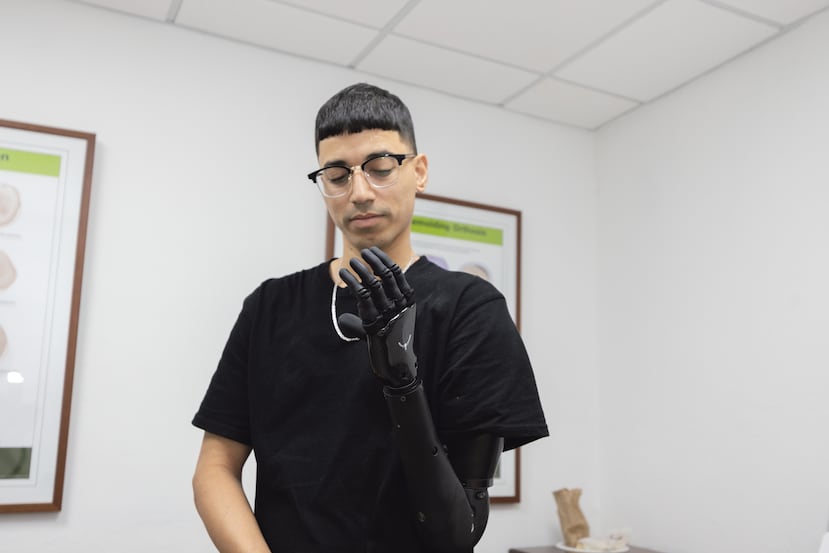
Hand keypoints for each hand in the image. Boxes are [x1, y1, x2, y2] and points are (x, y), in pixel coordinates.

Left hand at [338, 247, 417, 389]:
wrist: (397, 367)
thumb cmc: (392, 342)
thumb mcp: (393, 322)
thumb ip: (380, 309)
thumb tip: (352, 311)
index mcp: (408, 301)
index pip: (397, 273)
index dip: (383, 259)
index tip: (372, 251)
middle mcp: (400, 305)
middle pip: (386, 274)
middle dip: (374, 260)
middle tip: (363, 252)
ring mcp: (388, 314)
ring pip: (374, 283)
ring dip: (362, 269)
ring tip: (352, 262)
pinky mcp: (374, 323)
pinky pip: (362, 296)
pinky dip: (351, 282)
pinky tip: (344, 275)